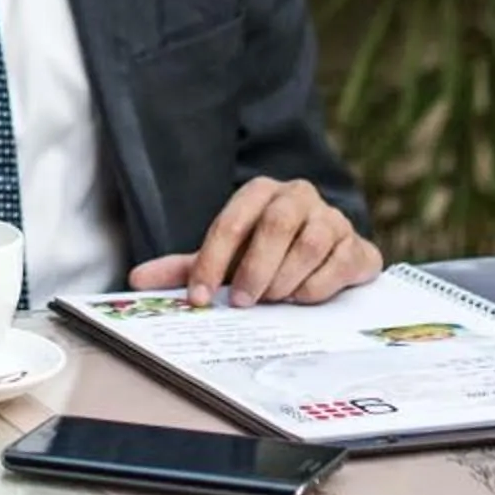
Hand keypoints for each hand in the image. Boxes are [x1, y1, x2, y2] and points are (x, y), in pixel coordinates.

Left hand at [127, 178, 379, 308]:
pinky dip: (317, 286)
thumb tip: (135, 279)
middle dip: (254, 269)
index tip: (198, 298)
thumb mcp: (225, 258)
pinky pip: (341, 263)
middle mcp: (298, 195)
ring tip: (271, 300)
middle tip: (240, 302)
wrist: (323, 256)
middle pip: (275, 225)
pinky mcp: (358, 245)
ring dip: (286, 278)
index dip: (211, 261)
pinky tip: (301, 299)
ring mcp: (333, 218)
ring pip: (311, 242)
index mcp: (260, 192)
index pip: (230, 222)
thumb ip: (185, 267)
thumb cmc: (265, 254)